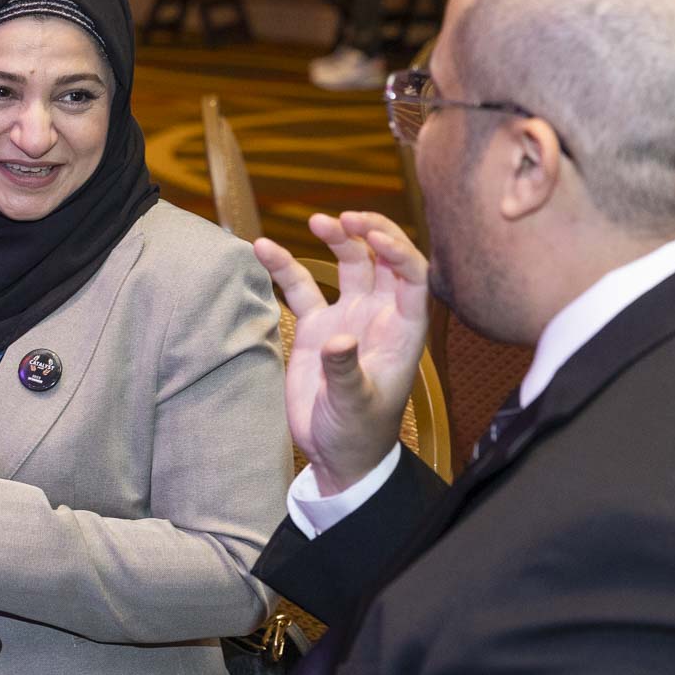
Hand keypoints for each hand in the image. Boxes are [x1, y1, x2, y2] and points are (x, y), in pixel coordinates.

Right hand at [253, 211, 428, 494]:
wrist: (335, 456)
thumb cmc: (357, 435)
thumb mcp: (354, 407)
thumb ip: (346, 372)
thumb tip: (338, 339)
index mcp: (401, 331)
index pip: (412, 277)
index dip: (398, 251)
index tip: (373, 238)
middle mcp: (377, 316)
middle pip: (382, 260)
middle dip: (368, 232)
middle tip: (345, 218)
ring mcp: (347, 318)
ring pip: (347, 265)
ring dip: (336, 239)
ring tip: (316, 221)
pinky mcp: (316, 328)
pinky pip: (300, 288)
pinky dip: (284, 267)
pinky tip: (262, 248)